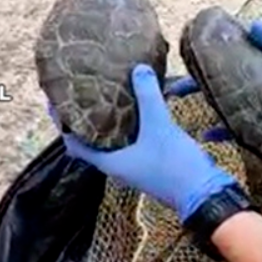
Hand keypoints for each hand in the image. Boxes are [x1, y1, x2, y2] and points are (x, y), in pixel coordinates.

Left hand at [61, 64, 239, 222]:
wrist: (205, 193)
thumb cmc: (175, 166)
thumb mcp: (159, 126)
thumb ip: (148, 96)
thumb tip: (138, 68)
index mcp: (110, 163)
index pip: (74, 144)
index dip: (63, 124)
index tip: (56, 102)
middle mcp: (118, 166)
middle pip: (92, 141)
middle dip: (86, 119)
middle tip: (82, 93)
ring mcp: (135, 166)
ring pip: (113, 141)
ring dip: (108, 122)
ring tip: (107, 95)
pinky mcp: (151, 163)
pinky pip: (132, 141)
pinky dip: (129, 125)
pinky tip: (138, 108)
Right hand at [167, 20, 261, 140]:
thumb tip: (252, 24)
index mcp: (254, 67)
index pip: (222, 66)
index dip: (201, 67)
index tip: (181, 66)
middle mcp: (252, 88)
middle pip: (219, 90)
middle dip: (196, 91)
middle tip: (172, 93)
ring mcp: (258, 107)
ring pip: (228, 111)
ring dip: (207, 113)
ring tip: (184, 118)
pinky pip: (244, 131)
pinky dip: (226, 135)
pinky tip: (207, 137)